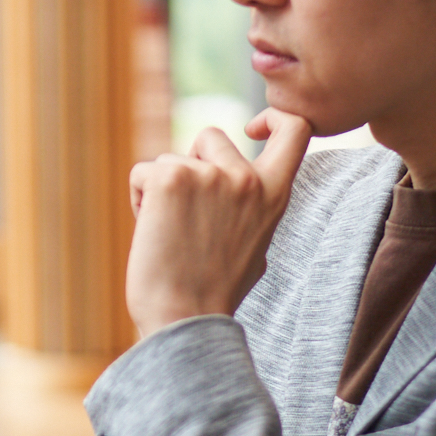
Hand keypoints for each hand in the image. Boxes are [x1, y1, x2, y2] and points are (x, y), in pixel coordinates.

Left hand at [123, 111, 311, 336]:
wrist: (185, 318)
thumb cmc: (215, 291)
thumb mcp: (256, 244)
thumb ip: (251, 207)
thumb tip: (238, 187)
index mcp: (275, 195)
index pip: (296, 129)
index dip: (274, 116)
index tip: (253, 127)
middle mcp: (246, 178)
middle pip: (210, 137)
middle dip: (191, 163)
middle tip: (185, 212)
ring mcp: (208, 175)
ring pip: (171, 160)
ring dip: (162, 189)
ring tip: (169, 234)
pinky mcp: (169, 179)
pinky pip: (143, 173)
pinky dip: (139, 200)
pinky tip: (151, 232)